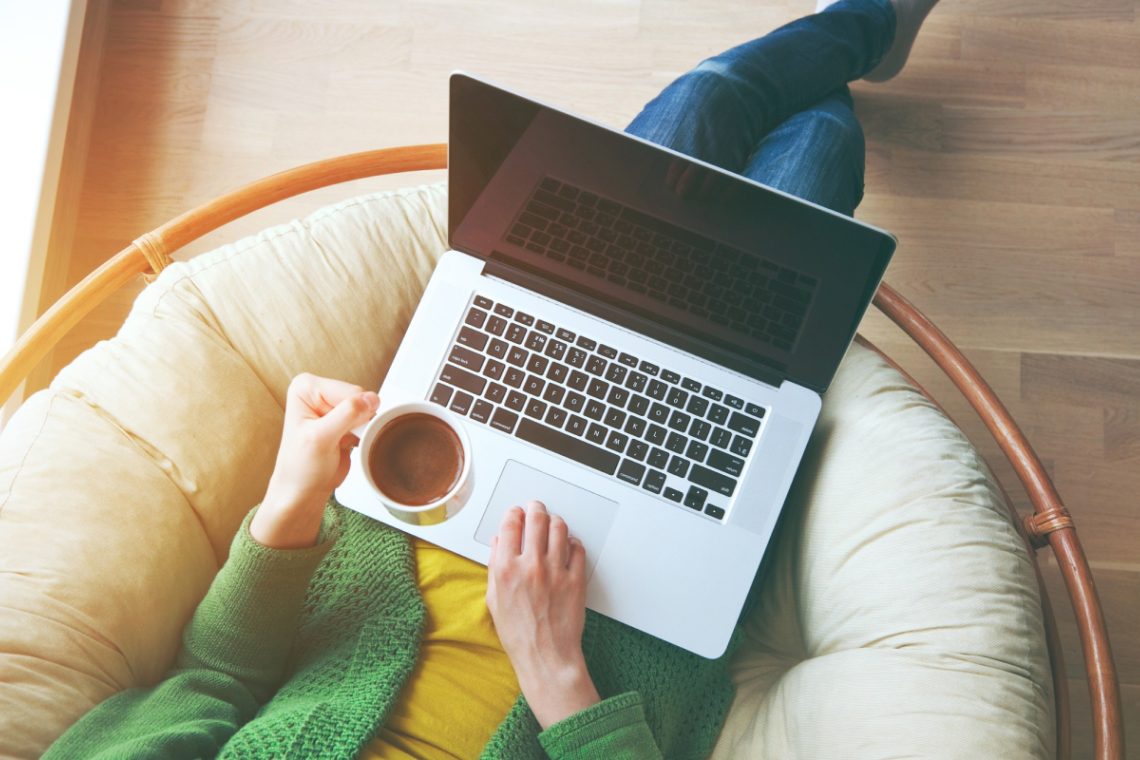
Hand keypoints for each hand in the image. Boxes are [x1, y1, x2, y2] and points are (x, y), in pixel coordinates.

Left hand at [251, 373, 378, 548]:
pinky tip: (347, 444)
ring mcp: (332, 406)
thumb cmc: (300, 468)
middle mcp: (319, 392)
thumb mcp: (321, 438)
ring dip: (361, 428)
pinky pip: (367, 420)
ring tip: (341, 442)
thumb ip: (347, 414)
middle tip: (339, 439)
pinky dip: (364, 433)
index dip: (350, 414)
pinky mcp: (344, 420)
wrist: (304, 492)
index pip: (349, 391)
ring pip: (366, 408)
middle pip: (359, 397)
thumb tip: (372, 398)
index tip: (335, 433)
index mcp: (306, 387)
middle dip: (356, 420)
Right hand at [486, 500, 599, 728]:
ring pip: (559, 528)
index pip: (511, 525)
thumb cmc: (519, 634)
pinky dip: (572, 542)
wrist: (545, 656)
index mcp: (506, 569)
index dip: (514, 513)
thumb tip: (501, 542)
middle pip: (536, 519)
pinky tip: (568, 546)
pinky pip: (577, 548)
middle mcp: (531, 566)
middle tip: (536, 508)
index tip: (516, 513)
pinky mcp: (575, 580)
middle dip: (535, 508)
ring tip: (552, 524)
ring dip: (555, 521)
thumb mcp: (494, 599)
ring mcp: (556, 571)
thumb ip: (495, 566)